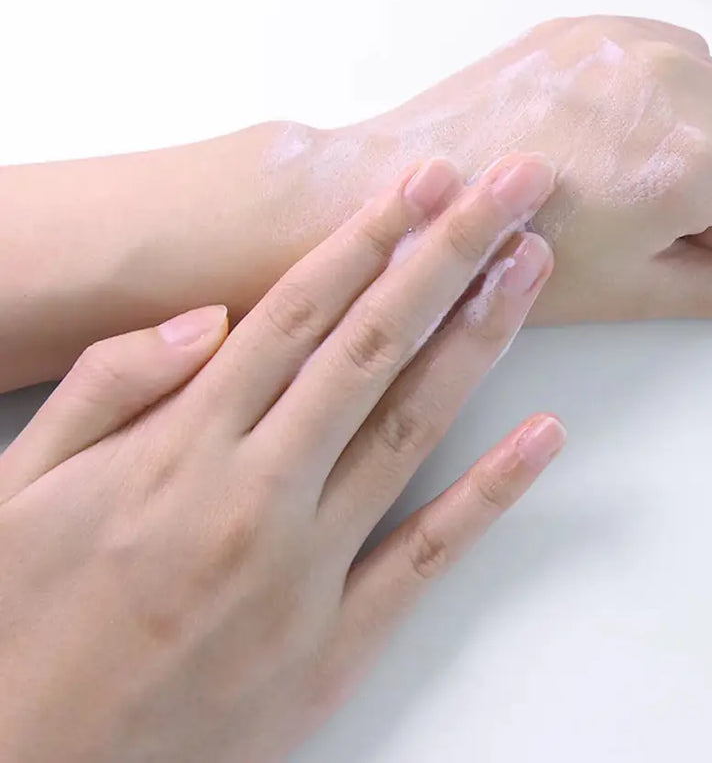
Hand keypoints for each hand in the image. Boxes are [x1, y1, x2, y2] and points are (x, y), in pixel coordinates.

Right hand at [0, 155, 564, 762]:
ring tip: (532, 265)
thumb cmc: (15, 626)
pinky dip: (492, 492)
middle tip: (510, 186)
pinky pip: (427, 555)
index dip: (367, 236)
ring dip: (481, 337)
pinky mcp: (334, 646)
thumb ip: (108, 386)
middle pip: (373, 345)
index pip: (296, 313)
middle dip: (448, 253)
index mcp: (179, 447)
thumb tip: (205, 317)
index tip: (421, 180)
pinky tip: (543, 435)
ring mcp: (304, 572)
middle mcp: (254, 494)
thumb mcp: (16, 488)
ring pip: (411, 428)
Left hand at [314, 15, 711, 323]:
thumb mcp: (644, 292)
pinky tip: (608, 135)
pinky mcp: (597, 23)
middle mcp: (682, 80)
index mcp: (698, 158)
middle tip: (682, 216)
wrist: (409, 194)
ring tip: (635, 176)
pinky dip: (673, 94)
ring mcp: (636, 40)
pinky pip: (683, 52)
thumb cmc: (513, 256)